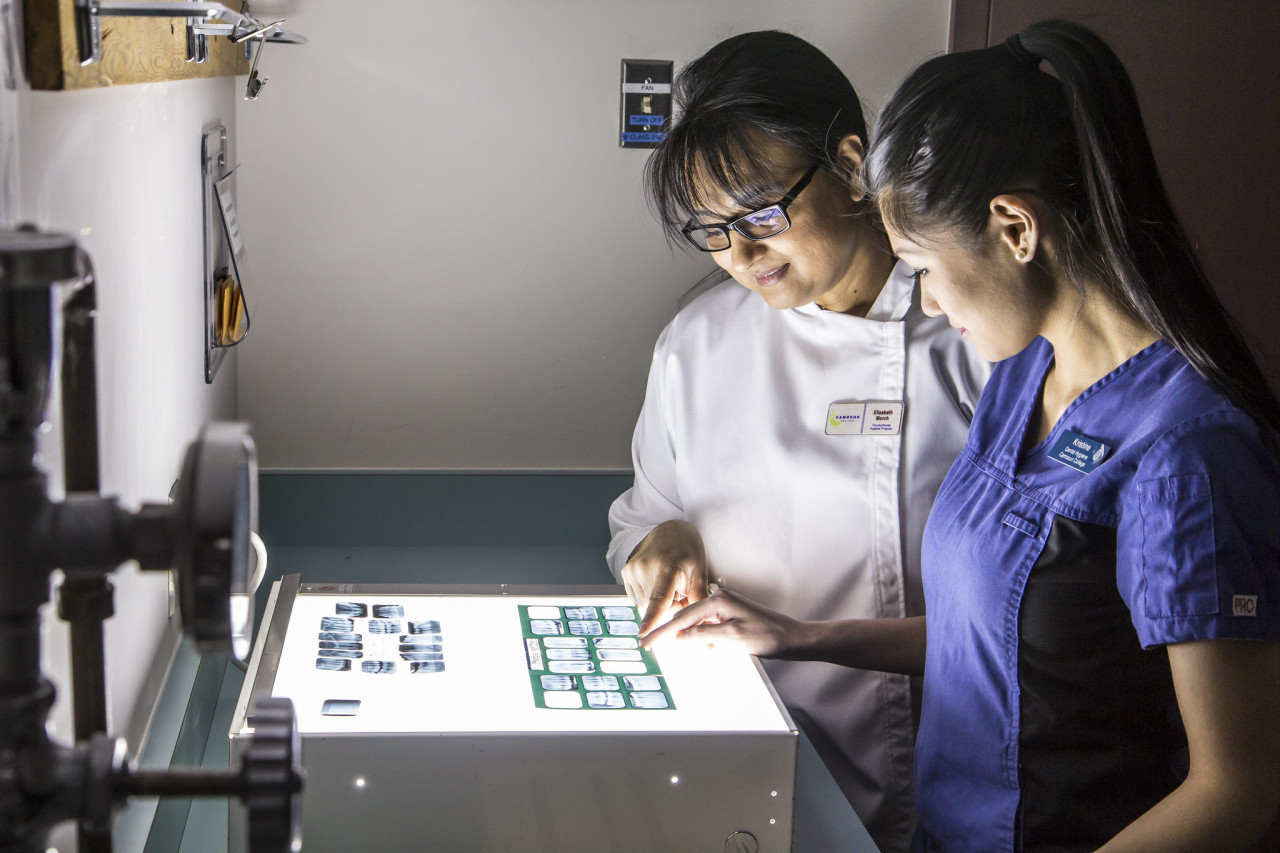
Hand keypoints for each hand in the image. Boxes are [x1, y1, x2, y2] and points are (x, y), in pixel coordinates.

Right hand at [620, 520, 709, 632]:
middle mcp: (646, 567)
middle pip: (654, 607)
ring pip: (644, 604)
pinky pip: (636, 598)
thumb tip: (702, 629)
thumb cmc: (688, 554)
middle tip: (679, 592)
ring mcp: (632, 568)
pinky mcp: (625, 571)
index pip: (659, 596)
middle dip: (668, 608)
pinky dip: (647, 596)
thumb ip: (698, 602)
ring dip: (656, 603)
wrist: (671, 531)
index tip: (643, 633)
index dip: (651, 617)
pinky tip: (655, 582)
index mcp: (668, 566)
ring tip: (667, 584)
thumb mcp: (699, 575)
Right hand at [640, 588, 806, 658]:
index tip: (646, 641)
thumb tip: (680, 637)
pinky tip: (710, 647)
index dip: (662, 631)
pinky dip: (705, 638)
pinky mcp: (730, 616)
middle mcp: (719, 599)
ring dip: (692, 638)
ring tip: (683, 647)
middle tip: (650, 644)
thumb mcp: (731, 638)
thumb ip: (702, 635)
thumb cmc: (767, 636)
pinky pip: (709, 627)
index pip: (682, 617)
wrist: (793, 638)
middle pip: (686, 617)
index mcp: (717, 600)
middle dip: (671, 632)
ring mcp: (725, 607)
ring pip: (697, 624)